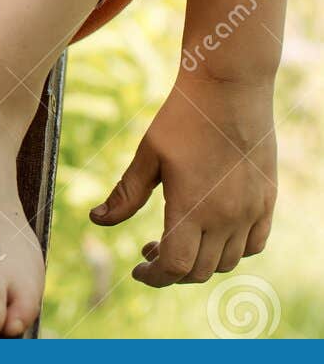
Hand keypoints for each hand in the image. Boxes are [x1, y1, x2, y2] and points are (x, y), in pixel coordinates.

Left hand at [88, 72, 277, 286]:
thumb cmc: (183, 116)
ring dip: (202, 263)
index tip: (138, 269)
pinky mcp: (267, 199)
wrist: (229, 86)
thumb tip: (96, 219)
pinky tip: (215, 234)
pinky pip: (254, 244)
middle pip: (200, 271)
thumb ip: (126, 193)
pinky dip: (234, 250)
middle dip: (172, 271)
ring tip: (180, 240)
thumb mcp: (149, 154)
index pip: (174, 267)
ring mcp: (251, 210)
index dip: (153, 277)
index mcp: (192, 208)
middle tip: (151, 250)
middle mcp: (226, 217)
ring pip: (228, 262)